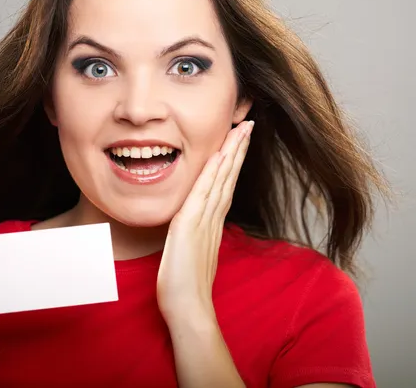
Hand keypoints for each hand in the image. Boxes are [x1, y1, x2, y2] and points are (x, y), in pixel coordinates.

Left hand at [157, 121, 253, 324]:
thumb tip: (196, 228)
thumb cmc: (186, 285)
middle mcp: (211, 218)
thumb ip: (197, 236)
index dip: (233, 161)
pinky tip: (219, 155)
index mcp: (211, 222)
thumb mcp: (192, 253)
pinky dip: (213, 172)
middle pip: (228, 176)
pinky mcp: (190, 225)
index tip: (239, 140)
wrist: (188, 308)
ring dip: (232, 153)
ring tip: (242, 129)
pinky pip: (203, 192)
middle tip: (249, 124)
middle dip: (238, 149)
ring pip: (221, 179)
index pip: (225, 184)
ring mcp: (203, 221)